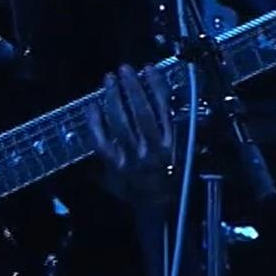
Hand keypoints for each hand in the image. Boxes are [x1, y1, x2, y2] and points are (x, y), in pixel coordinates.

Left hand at [87, 63, 174, 200]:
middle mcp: (153, 149)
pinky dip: (95, 123)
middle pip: (141, 112)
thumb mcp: (182, 151)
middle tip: (124, 69)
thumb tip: (164, 95)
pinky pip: (101, 141)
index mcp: (172, 143)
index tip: (149, 69)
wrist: (159, 206)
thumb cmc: (172, 177)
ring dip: (114, 98)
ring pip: (120, 123)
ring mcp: (132, 157)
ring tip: (109, 80)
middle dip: (132, 88)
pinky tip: (92, 106)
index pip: (164, 108)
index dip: (156, 86)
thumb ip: (175, 126)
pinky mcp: (115, 165)